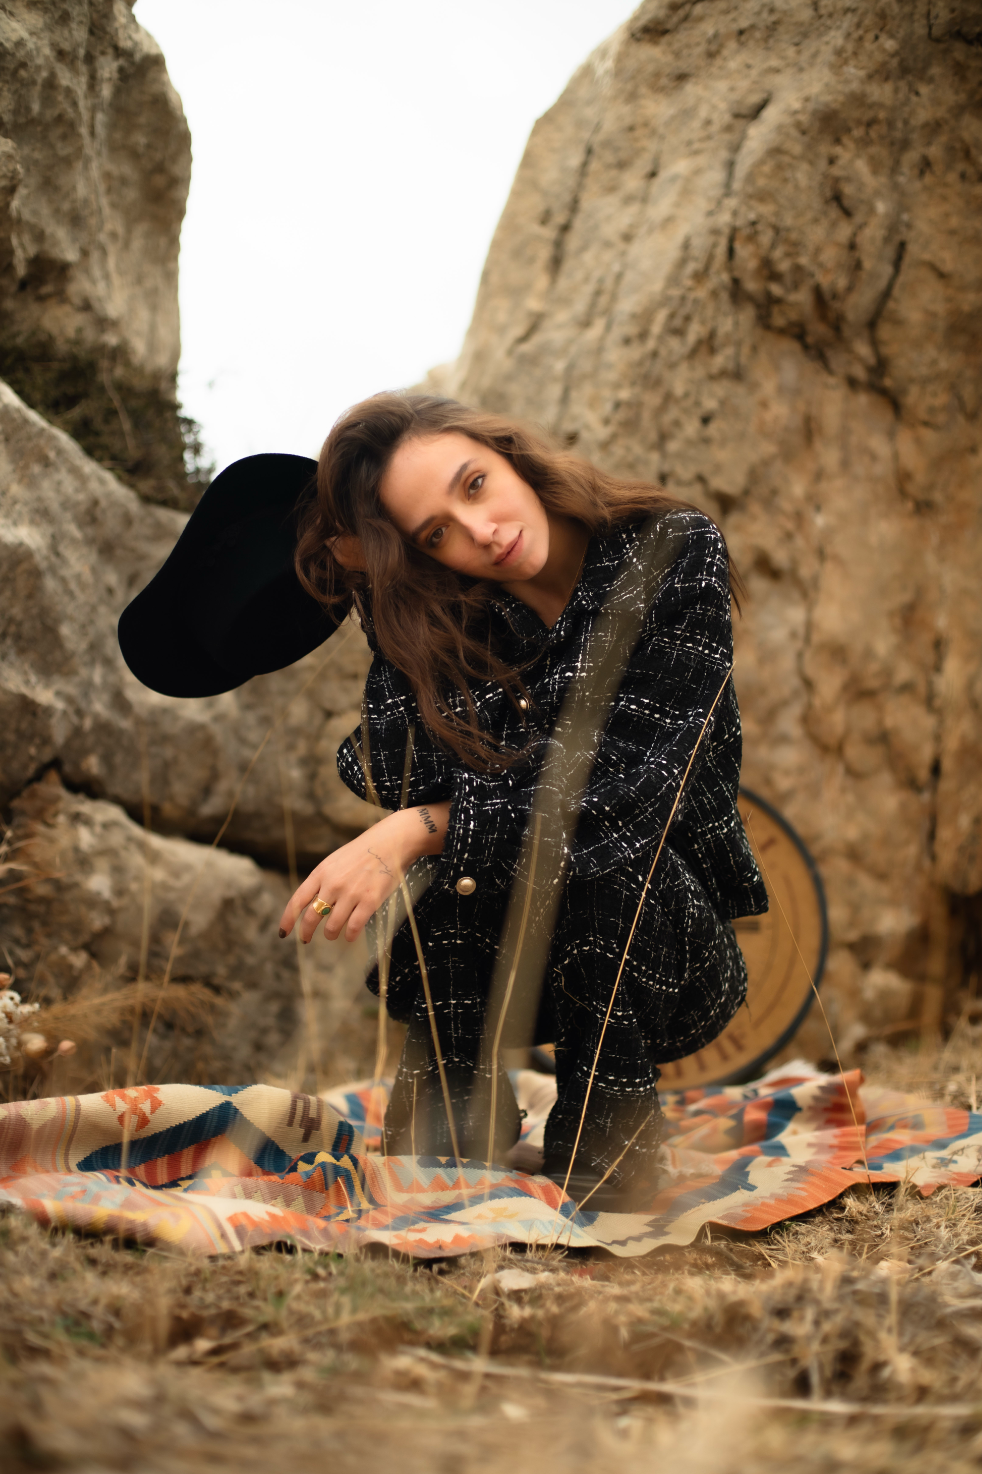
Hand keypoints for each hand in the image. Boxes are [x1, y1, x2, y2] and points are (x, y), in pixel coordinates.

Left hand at [278, 802, 449, 943]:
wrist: (390, 843)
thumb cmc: (362, 853)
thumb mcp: (334, 862)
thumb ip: (322, 882)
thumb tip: (312, 906)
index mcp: (321, 873)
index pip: (298, 900)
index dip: (288, 919)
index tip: (282, 932)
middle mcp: (333, 884)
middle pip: (312, 917)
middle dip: (306, 932)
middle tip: (306, 939)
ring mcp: (351, 893)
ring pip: (332, 926)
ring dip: (330, 934)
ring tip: (332, 934)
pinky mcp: (369, 901)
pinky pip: (354, 927)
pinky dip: (350, 935)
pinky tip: (350, 936)